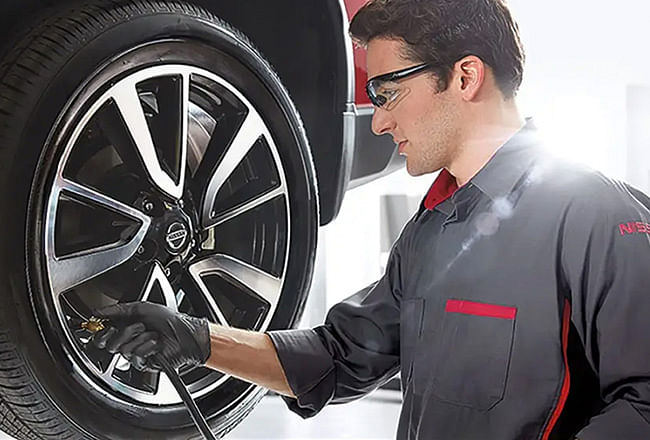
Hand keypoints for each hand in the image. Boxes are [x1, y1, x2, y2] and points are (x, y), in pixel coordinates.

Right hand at [92, 302, 210, 371]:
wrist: (185, 334)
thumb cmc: (169, 320)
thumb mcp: (142, 307)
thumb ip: (117, 310)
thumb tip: (98, 312)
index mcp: (125, 326)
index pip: (102, 335)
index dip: (102, 332)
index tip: (109, 326)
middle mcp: (128, 341)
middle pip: (109, 345)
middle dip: (125, 333)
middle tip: (139, 326)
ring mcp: (135, 353)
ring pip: (123, 350)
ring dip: (141, 338)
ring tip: (153, 334)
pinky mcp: (143, 363)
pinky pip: (135, 357)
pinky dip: (147, 347)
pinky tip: (156, 344)